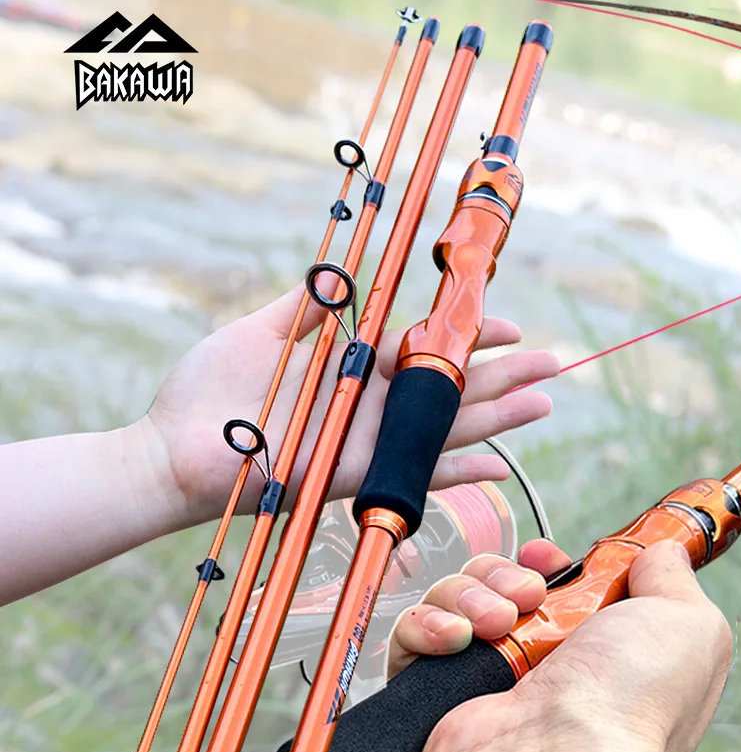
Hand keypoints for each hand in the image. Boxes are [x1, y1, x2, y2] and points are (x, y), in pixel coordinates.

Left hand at [143, 283, 557, 524]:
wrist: (179, 449)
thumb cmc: (209, 392)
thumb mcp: (262, 331)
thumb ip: (306, 308)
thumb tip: (338, 277)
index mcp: (354, 367)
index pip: (426, 349)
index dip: (467, 337)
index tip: (504, 323)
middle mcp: (372, 404)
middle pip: (452, 388)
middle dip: (503, 376)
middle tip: (551, 364)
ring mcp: (370, 441)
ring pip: (449, 426)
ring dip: (499, 417)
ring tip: (544, 401)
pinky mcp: (360, 474)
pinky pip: (420, 474)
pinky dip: (459, 472)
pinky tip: (499, 464)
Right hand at [394, 540, 732, 751]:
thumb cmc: (630, 701)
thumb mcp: (689, 625)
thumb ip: (674, 578)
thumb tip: (660, 552)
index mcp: (597, 656)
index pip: (557, 592)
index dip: (549, 565)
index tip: (551, 561)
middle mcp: (539, 672)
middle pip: (499, 584)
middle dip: (508, 574)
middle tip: (529, 596)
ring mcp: (484, 685)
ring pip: (454, 599)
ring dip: (471, 593)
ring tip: (496, 625)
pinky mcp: (434, 697)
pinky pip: (411, 634)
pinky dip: (428, 623)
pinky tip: (456, 640)